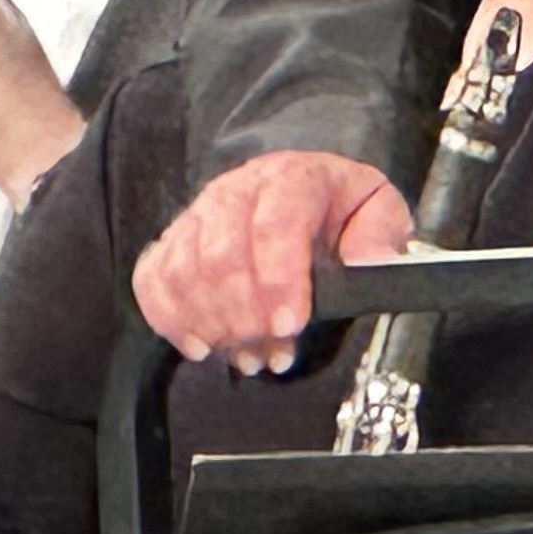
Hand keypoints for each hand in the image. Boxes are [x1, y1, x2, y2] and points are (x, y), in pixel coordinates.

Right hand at [132, 149, 411, 372]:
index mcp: (292, 178)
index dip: (278, 279)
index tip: (289, 325)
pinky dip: (170, 318)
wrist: (298, 186)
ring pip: (184, 270)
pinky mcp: (171, 241)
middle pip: (221, 254)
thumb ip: (380, 232)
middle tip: (269, 351)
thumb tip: (373, 260)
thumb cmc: (336, 205)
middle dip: (244, 314)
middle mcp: (236, 191)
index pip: (275, 224)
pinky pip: (152, 279)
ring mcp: (197, 215)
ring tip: (246, 355)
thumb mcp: (376, 207)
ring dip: (212, 324)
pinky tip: (200, 345)